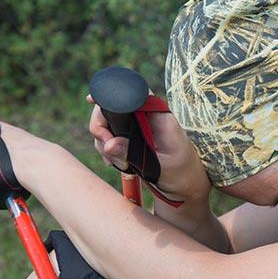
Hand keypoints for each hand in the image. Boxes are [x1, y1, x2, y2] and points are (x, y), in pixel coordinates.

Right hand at [87, 94, 211, 202]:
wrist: (186, 185)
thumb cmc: (181, 172)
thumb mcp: (159, 165)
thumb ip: (133, 153)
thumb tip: (108, 144)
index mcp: (158, 115)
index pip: (133, 92)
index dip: (111, 93)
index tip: (91, 100)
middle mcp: (146, 117)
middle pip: (112, 107)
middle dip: (102, 127)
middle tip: (107, 149)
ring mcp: (137, 127)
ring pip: (107, 125)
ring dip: (104, 144)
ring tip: (120, 163)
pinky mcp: (131, 139)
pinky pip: (110, 138)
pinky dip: (107, 151)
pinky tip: (117, 164)